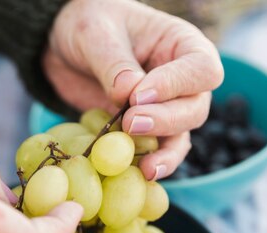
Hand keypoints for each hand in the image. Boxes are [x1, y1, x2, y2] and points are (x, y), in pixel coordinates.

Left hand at [44, 0, 222, 179]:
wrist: (66, 47)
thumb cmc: (89, 25)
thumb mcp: (95, 33)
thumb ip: (113, 63)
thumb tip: (130, 95)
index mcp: (182, 45)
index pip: (201, 68)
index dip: (176, 85)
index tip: (139, 95)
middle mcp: (182, 80)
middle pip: (195, 108)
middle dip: (166, 120)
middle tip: (130, 123)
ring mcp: (166, 108)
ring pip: (180, 136)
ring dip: (164, 153)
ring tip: (145, 166)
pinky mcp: (145, 131)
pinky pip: (156, 152)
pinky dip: (149, 163)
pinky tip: (137, 173)